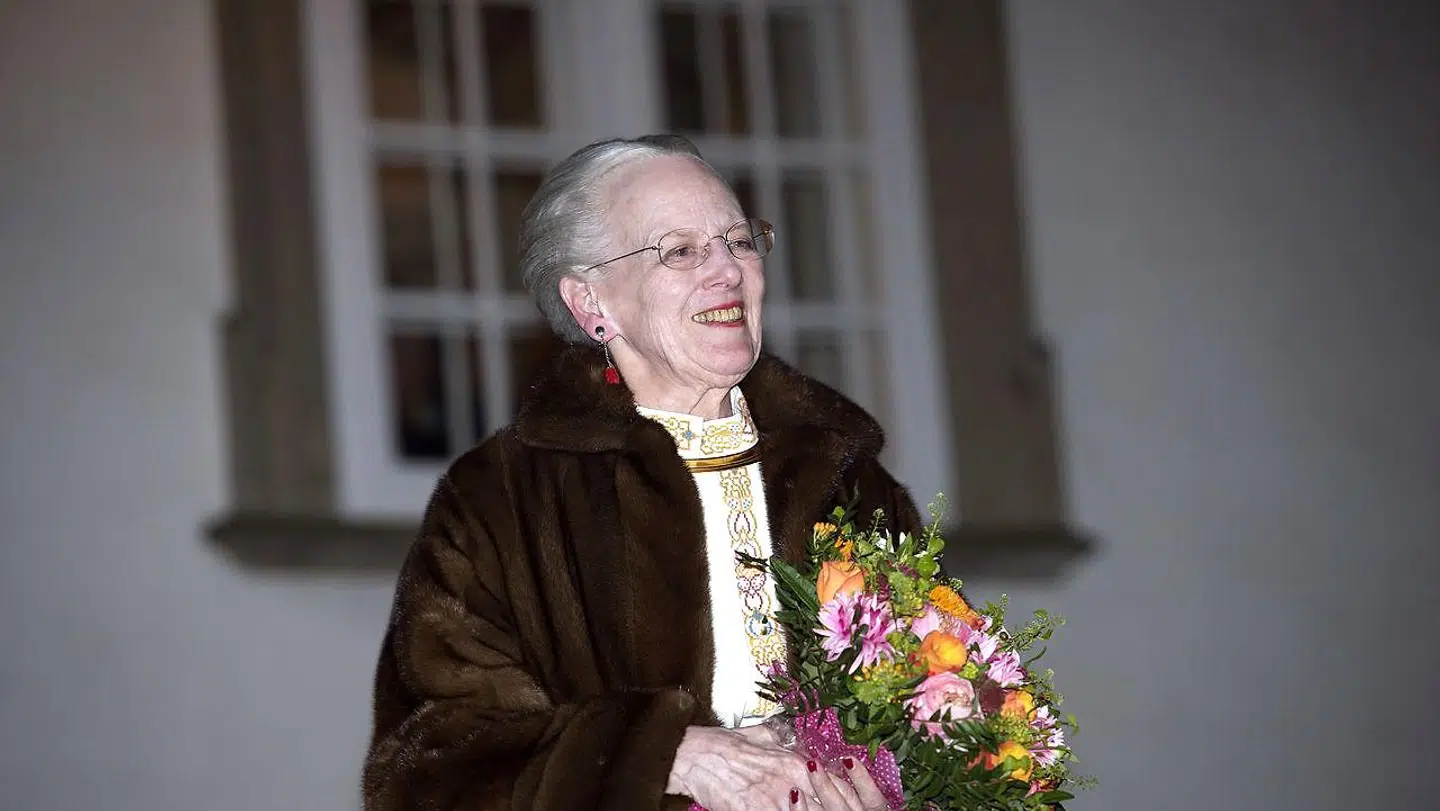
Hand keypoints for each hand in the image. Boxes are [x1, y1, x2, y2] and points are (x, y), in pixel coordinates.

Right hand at [668, 726, 888, 810]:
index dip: (844, 801)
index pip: (836, 788)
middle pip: (826, 807)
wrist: (694, 755)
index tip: (843, 804)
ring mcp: (774, 801)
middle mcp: (791, 782)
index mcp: (795, 763)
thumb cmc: (723, 744)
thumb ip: (779, 741)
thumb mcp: (759, 735)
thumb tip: (789, 740)